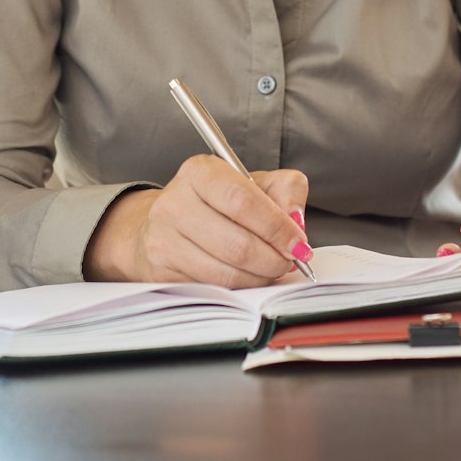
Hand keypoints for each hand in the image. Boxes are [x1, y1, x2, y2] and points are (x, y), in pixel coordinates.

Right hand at [84, 156, 310, 286]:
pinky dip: (240, 287)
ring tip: (271, 269)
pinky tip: (248, 276)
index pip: (243, 202)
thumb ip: (284, 189)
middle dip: (274, 259)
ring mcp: (164, 239)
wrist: (168, 222)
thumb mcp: (253, 182)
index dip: (277, 227)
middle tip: (289, 261)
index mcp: (200, 172)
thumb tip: (295, 221)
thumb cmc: (217, 202)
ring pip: (227, 272)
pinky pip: (213, 288)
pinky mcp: (162, 271)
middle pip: (238, 244)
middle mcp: (175, 203)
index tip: (298, 242)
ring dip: (260, 277)